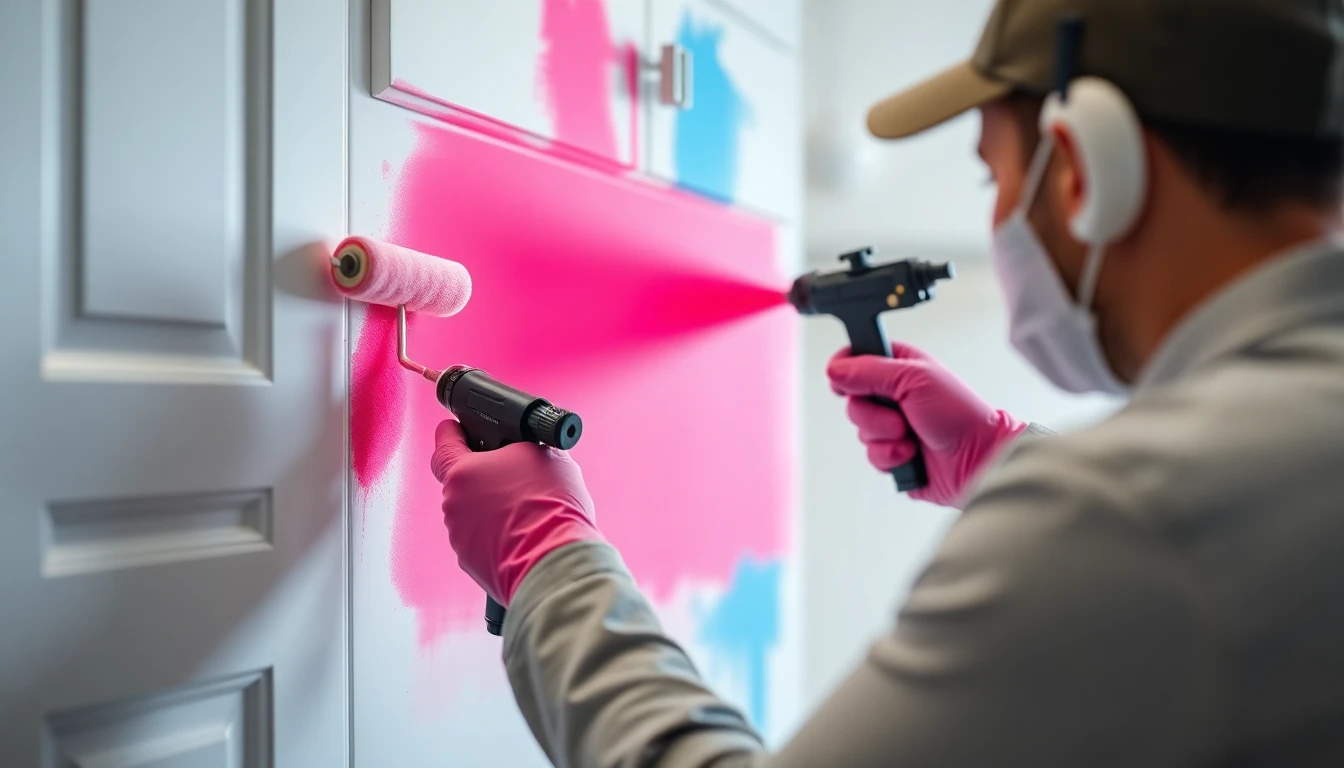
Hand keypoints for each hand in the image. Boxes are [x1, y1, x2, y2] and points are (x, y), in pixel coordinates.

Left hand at [431, 420, 601, 604]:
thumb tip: (531, 446)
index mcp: (462, 472)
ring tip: (526, 513)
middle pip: (462, 482)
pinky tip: (524, 535)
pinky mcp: (471, 563)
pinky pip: (481, 541)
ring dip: (492, 509)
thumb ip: (526, 446)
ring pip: (473, 513)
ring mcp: (459, 537)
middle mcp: (453, 504)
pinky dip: (497, 536)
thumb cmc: (549, 507)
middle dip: (485, 478)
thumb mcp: (546, 455)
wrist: (555, 560)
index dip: (452, 434)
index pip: (444, 444)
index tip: (457, 429)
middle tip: (516, 478)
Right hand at [826, 343, 1026, 507]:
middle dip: (872, 414)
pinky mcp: (892, 454)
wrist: (978, 458)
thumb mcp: (914, 378)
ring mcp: (891, 425)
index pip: (855, 360)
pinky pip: (871, 456)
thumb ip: (869, 371)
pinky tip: (911, 454)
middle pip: (852, 400)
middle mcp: (892, 395)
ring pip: (860, 431)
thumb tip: (834, 371)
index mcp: (897, 367)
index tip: (844, 382)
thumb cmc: (959, 412)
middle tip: (900, 415)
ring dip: (884, 437)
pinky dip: (890, 457)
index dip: (844, 370)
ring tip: (912, 436)